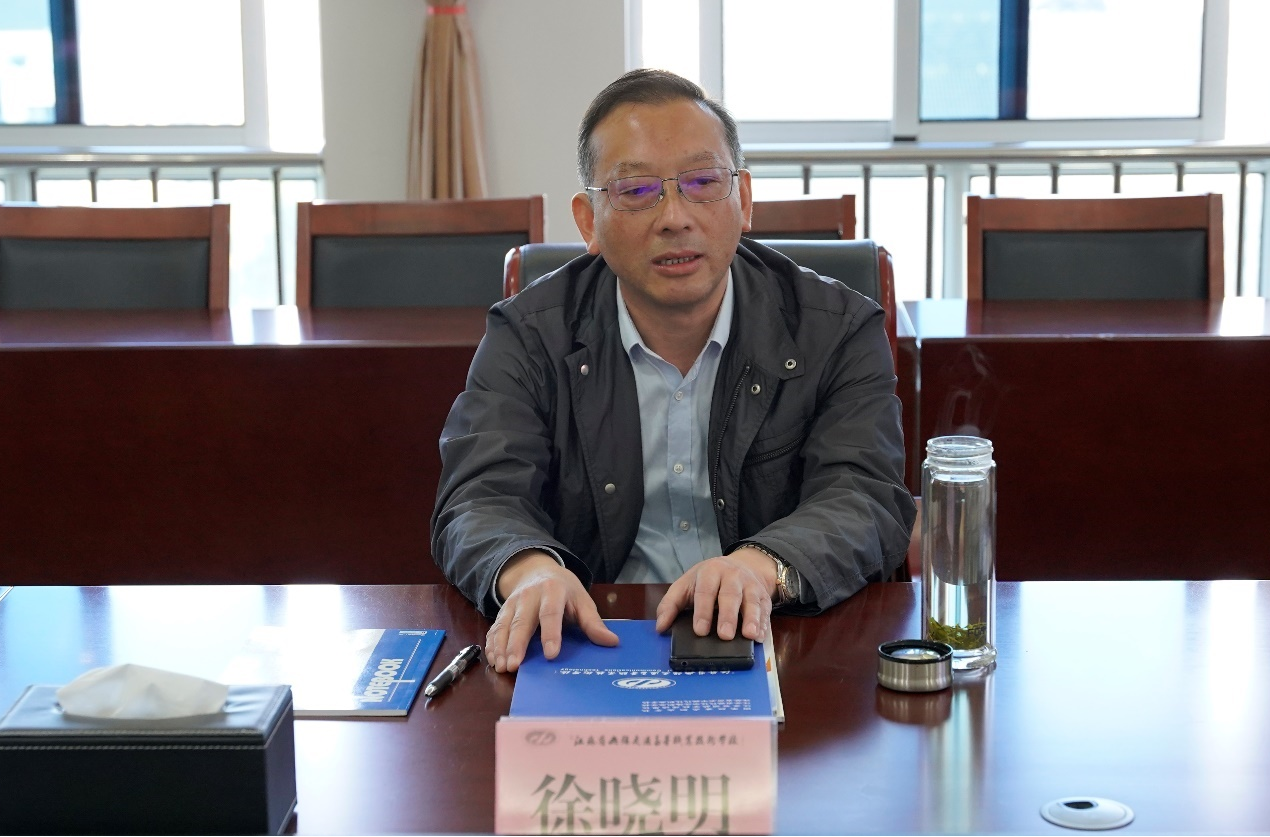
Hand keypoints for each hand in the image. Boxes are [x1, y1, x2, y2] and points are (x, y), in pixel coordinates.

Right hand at [485, 549, 618, 673]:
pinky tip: (493, 660)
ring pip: (503, 626)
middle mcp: (529, 596)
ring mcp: (512, 603)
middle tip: (514, 666)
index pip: (551, 613)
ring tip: (502, 667)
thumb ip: (593, 623)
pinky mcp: (502, 611)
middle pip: (521, 621)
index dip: (551, 634)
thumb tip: (611, 642)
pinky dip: (491, 644)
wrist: (538, 570)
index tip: (551, 654)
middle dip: (516, 644)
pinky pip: (494, 628)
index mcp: (553, 590)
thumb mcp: (582, 601)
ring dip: (500, 647)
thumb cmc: (565, 590)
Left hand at [654, 548, 776, 640]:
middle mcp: (732, 576)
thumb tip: (660, 627)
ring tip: (750, 635)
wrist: (740, 566)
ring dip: (752, 619)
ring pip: (752, 601)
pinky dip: (765, 624)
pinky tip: (761, 637)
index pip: (705, 591)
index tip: (700, 630)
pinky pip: (766, 610)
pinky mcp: (764, 597)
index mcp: (710, 572)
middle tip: (724, 636)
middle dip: (728, 616)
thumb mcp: (686, 585)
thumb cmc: (708, 581)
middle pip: (730, 595)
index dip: (703, 611)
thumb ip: (670, 604)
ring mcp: (750, 586)